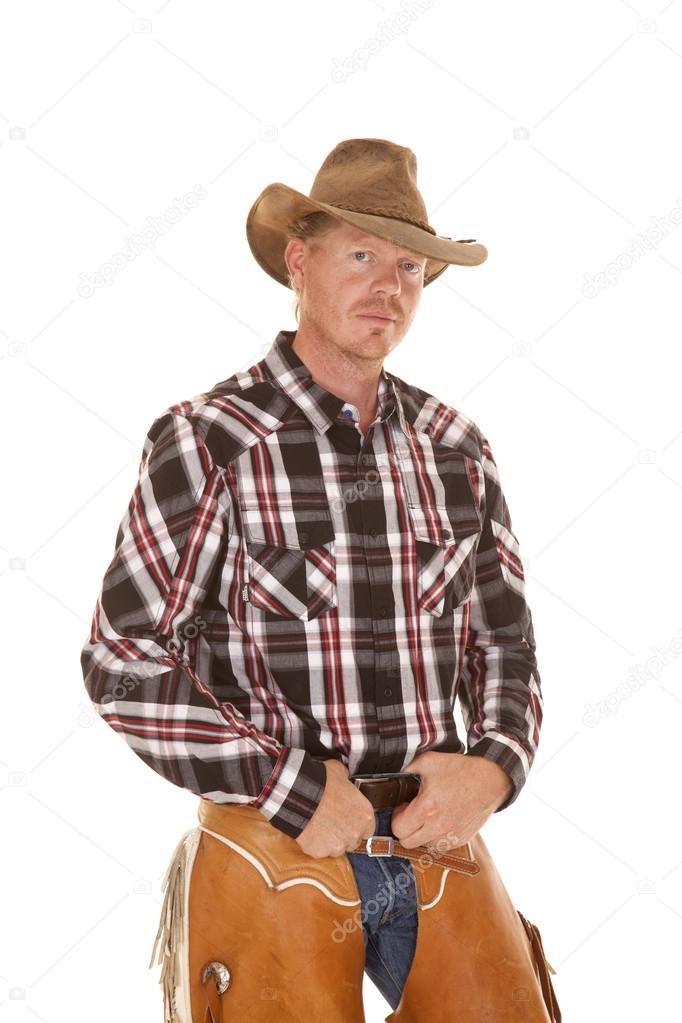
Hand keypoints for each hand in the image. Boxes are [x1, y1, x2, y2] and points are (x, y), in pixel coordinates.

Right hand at [295, 759, 375, 858]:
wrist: (300, 792)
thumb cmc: (322, 781)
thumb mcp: (341, 773)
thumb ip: (348, 782)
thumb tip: (345, 780)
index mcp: (365, 815)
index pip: (368, 829)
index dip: (356, 824)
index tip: (348, 819)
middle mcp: (355, 834)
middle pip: (353, 841)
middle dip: (344, 834)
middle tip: (332, 822)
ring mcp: (337, 846)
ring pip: (337, 849)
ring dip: (330, 841)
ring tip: (319, 826)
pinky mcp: (319, 852)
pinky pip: (319, 851)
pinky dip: (315, 843)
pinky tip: (310, 830)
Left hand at [390, 752, 512, 852]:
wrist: (489, 780)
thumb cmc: (460, 770)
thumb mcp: (428, 761)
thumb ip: (406, 769)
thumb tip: (391, 775)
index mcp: (427, 809)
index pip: (398, 829)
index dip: (396, 817)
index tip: (404, 807)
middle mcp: (438, 827)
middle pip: (407, 843)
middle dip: (405, 828)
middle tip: (413, 813)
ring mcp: (451, 836)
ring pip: (424, 846)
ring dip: (421, 834)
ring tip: (428, 816)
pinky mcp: (461, 840)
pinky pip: (440, 846)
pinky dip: (437, 837)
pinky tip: (441, 820)